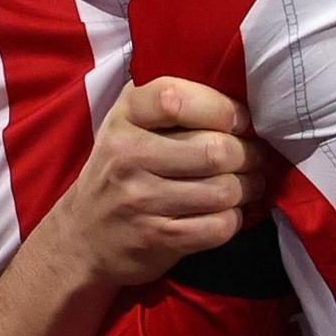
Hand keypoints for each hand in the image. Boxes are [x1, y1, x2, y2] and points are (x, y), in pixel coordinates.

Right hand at [49, 78, 274, 289]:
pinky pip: (219, 226)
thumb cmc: (119, 170)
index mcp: (125, 116)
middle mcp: (128, 155)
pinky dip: (234, 218)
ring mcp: (141, 200)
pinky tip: (227, 212)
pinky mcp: (157, 238)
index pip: (178, 99)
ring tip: (247, 184)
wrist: (81, 238)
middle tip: (254, 157)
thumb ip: (169, 101)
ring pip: (224, 190)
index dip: (223, 108)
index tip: (238, 121)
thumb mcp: (128, 122)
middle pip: (214, 149)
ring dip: (248, 188)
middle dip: (248, 154)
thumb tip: (238, 97)